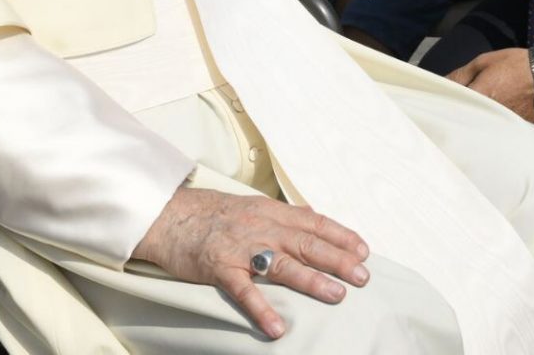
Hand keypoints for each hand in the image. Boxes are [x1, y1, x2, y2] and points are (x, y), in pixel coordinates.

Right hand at [133, 186, 369, 339]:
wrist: (170, 215)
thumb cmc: (213, 213)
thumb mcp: (252, 205)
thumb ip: (281, 214)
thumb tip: (311, 215)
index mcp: (271, 212)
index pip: (313, 222)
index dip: (340, 235)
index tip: (363, 249)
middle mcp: (261, 227)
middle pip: (306, 242)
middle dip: (337, 258)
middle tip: (363, 275)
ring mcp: (241, 247)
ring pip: (282, 264)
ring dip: (312, 280)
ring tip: (337, 295)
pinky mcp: (220, 268)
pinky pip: (243, 291)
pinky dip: (261, 309)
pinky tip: (278, 328)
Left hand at [449, 48, 533, 122]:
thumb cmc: (513, 64)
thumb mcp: (483, 62)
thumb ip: (460, 75)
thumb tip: (442, 83)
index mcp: (480, 96)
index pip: (455, 107)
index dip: (448, 105)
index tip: (443, 103)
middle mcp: (491, 114)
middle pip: (468, 119)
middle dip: (462, 114)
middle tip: (460, 108)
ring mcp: (505, 123)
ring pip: (483, 125)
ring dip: (478, 120)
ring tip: (478, 113)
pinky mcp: (517, 128)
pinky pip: (499, 128)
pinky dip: (494, 123)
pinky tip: (493, 118)